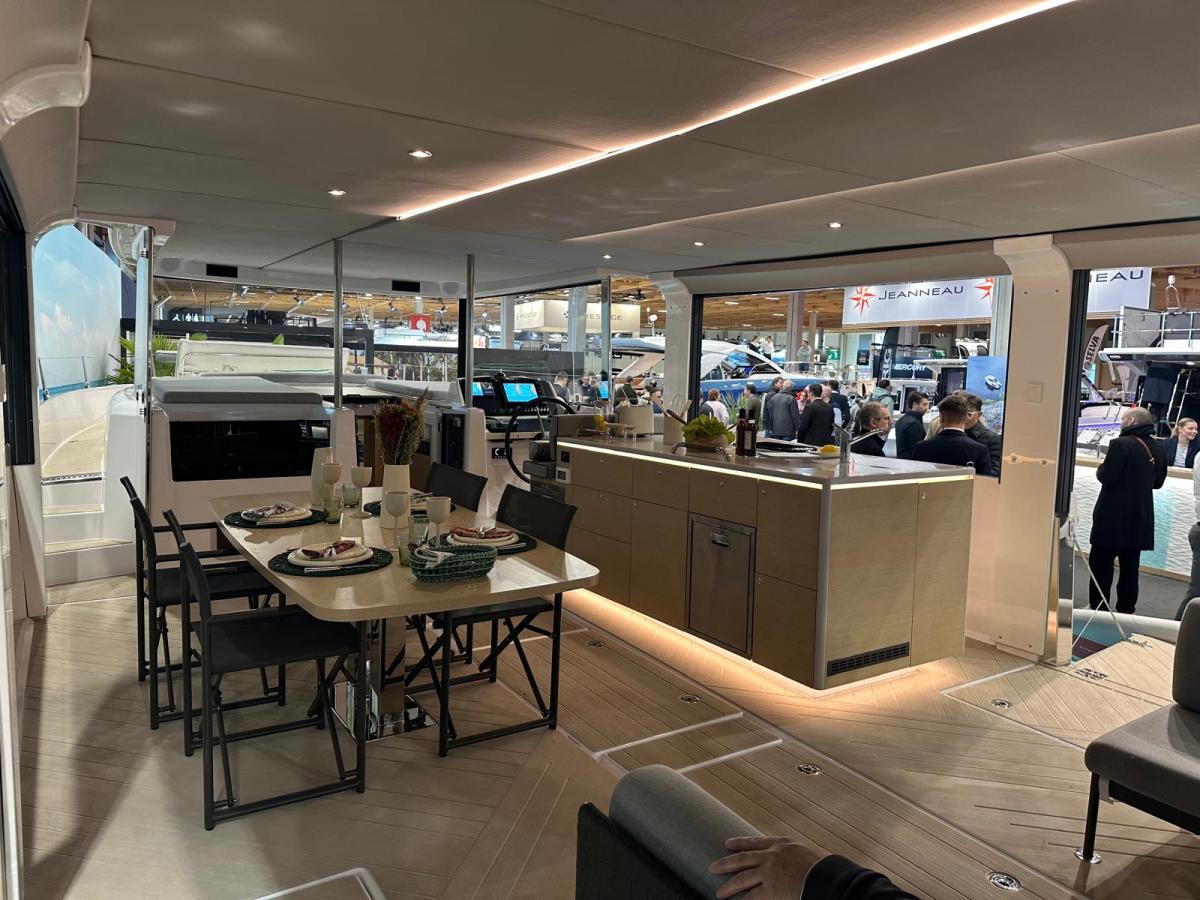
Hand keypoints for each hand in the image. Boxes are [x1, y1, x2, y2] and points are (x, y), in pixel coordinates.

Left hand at [710, 836, 828, 898]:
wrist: (826, 877)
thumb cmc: (825, 867)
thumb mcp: (809, 853)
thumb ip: (797, 855)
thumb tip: (799, 861)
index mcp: (782, 844)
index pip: (755, 842)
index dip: (740, 843)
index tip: (728, 843)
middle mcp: (771, 856)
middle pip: (742, 858)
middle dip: (726, 863)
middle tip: (713, 867)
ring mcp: (768, 872)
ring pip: (742, 878)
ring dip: (729, 886)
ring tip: (719, 892)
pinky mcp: (770, 890)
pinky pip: (752, 897)